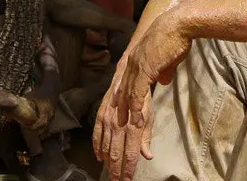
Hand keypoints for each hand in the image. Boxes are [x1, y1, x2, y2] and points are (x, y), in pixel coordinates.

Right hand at [93, 61, 153, 180]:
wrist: (128, 76)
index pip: (130, 154)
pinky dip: (98, 149)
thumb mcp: (150, 115)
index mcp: (134, 126)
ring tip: (111, 173)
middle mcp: (119, 125)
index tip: (127, 180)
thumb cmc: (142, 97)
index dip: (128, 170)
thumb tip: (147, 156)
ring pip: (106, 149)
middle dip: (117, 171)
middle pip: (116, 155)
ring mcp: (108, 121)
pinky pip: (96, 137)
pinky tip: (100, 158)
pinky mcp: (100, 116)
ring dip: (108, 163)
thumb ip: (146, 137)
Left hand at [112, 10, 190, 132]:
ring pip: (127, 94)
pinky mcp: (145, 70)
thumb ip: (164, 70)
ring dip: (126, 112)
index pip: (125, 80)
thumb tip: (163, 81)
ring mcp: (137, 66)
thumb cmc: (177, 37)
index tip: (118, 108)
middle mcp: (132, 62)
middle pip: (122, 89)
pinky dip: (136, 108)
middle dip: (119, 107)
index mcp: (137, 57)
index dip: (121, 95)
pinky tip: (136, 120)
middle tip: (117, 122)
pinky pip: (137, 94)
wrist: (180, 24)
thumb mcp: (169, 57)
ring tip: (125, 128)